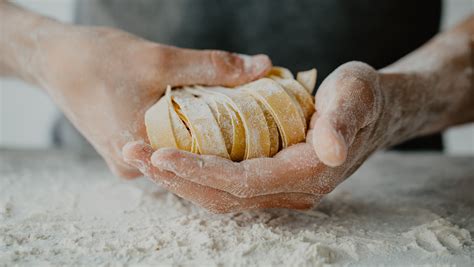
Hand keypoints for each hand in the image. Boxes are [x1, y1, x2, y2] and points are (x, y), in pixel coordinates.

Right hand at [38, 26, 270, 177]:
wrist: (54, 59)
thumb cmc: (98, 58)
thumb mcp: (161, 60)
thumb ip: (214, 66)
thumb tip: (263, 66)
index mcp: (139, 153)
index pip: (203, 159)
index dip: (240, 142)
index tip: (269, 126)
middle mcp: (135, 167)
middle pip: (193, 157)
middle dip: (227, 137)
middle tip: (260, 116)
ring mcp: (131, 160)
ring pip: (181, 150)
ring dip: (207, 131)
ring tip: (239, 113)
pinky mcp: (129, 149)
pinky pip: (167, 144)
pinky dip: (187, 129)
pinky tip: (208, 113)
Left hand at [123, 62, 387, 212]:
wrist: (375, 109)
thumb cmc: (364, 96)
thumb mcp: (357, 96)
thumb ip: (343, 121)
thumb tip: (330, 150)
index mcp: (308, 173)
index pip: (243, 182)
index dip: (200, 172)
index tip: (160, 155)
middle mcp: (293, 190)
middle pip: (224, 196)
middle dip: (177, 179)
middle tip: (135, 155)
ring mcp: (282, 188)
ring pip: (222, 196)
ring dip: (180, 179)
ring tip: (142, 159)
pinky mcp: (273, 178)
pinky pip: (228, 185)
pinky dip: (197, 175)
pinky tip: (173, 159)